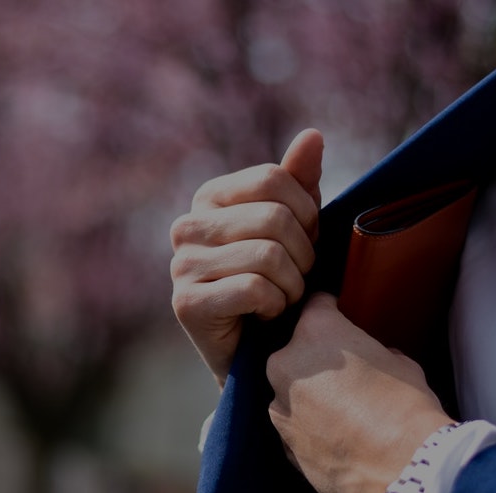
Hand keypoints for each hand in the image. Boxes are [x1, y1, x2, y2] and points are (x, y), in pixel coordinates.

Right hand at [170, 129, 323, 387]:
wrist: (256, 353)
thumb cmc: (277, 283)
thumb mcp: (294, 228)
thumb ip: (300, 182)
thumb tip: (313, 135)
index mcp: (210, 196)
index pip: (274, 179)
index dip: (307, 213)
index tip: (305, 243)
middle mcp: (187, 225)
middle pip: (274, 218)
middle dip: (304, 256)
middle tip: (295, 279)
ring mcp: (181, 264)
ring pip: (269, 255)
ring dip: (292, 286)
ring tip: (281, 299)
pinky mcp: (186, 303)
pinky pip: (254, 289)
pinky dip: (274, 307)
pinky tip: (264, 316)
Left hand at [267, 293, 453, 492]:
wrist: (404, 466)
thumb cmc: (407, 407)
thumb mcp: (401, 363)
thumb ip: (376, 352)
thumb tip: (378, 357)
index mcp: (316, 332)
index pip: (316, 305)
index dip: (332, 311)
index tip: (340, 318)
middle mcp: (286, 364)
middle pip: (296, 351)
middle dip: (316, 360)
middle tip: (346, 376)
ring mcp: (280, 406)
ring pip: (290, 391)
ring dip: (310, 397)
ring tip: (344, 414)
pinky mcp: (282, 443)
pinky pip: (294, 427)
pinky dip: (310, 430)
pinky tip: (339, 440)